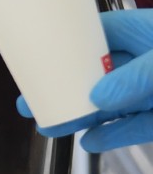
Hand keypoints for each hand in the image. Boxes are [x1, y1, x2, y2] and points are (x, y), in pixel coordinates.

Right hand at [24, 9, 152, 151]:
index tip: (35, 61)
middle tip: (32, 100)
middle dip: (62, 89)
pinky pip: (133, 127)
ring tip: (52, 125)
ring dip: (80, 116)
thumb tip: (101, 97)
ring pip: (109, 104)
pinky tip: (91, 141)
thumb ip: (136, 78)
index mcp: (139, 33)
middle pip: (93, 75)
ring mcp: (151, 89)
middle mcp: (142, 60)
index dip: (60, 48)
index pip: (90, 36)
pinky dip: (112, 135)